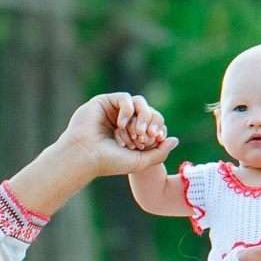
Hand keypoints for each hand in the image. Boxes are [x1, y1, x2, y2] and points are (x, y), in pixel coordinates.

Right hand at [57, 94, 178, 178]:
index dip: (158, 130)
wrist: (85, 156)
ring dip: (141, 118)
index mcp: (133, 134)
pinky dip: (128, 111)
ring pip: (139, 104)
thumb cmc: (110, 161)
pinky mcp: (104, 102)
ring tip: (136, 133)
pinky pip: (125, 98)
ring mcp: (114, 111)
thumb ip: (159, 152)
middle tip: (144, 137)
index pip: (154, 124)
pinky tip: (121, 125)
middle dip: (150, 125)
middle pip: (148, 113)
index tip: (156, 139)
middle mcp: (124, 121)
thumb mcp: (141, 161)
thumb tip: (175, 140)